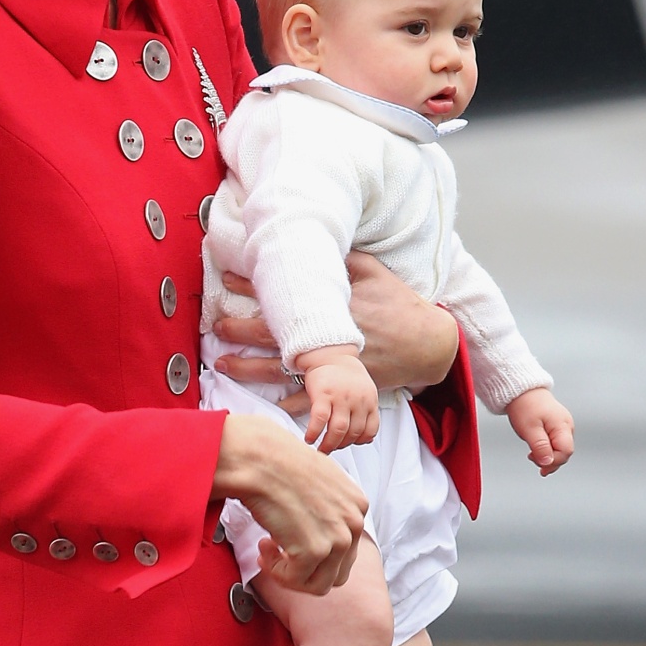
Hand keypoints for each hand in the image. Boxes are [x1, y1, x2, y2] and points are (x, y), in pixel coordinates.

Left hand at [212, 262, 458, 403]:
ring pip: (282, 369)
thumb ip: (343, 258)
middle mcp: (328, 336)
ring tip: (222, 363)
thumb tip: (318, 240)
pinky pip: (309, 400)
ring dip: (248, 367)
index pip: (284, 293)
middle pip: (275, 333)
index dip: (254, 285)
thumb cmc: (401, 303)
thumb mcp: (373, 271)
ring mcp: (334, 365)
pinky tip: (262, 405)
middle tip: (216, 325)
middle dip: (241, 329)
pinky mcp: (344, 387)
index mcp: (333, 305)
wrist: (430, 344)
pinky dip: (285, 405)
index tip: (227, 278)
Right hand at [212, 414, 367, 593]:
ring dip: (290, 573)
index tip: (292, 544)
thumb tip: (316, 526)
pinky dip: (275, 571)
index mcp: (357, 505)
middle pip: (337, 572)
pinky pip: (295, 580)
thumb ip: (328, 506)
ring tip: (269, 550)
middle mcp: (355, 522)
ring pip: (319, 584)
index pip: (347, 550)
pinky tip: (264, 547)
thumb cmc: (278, 462)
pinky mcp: (315, 550)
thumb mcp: (318, 479)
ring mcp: (338, 538)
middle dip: (306, 568)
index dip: (317, 553)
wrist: (258, 457)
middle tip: (279, 554)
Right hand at [295, 346, 379, 450]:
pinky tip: (309, 438)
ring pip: (338, 430)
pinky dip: (314, 432)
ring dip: (329, 444)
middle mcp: (357, 400)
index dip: (360, 441)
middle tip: (332, 448)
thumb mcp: (365, 391)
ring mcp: (340, 397)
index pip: (370, 430)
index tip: (350, 445)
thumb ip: (366, 412)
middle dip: (342, 445)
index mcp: (370, 400)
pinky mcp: (322, 394)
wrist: (329, 352)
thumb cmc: (345, 375)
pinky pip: (319, 419)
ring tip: (322, 449)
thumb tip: (367, 439)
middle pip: (353, 433)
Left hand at [506, 388, 574, 475]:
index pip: (566, 452)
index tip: (538, 465)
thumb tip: (548, 463)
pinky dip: (547, 448)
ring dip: (547, 455)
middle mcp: (566, 425)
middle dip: (550, 460)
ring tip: (532, 453)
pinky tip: (536, 448)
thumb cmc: (524, 405)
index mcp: (562, 426)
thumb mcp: (529, 429)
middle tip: (532, 458)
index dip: (553, 461)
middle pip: (564, 452)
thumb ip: (540, 447)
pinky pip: (555, 441)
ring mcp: (562, 425)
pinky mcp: (556, 424)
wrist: (520, 390)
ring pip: (559, 448)